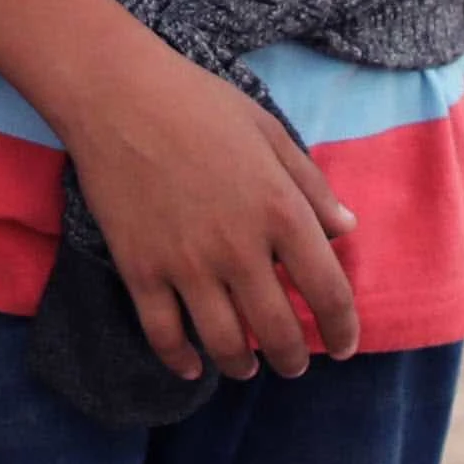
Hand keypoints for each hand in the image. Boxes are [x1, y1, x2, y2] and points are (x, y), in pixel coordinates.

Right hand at [58, 61, 360, 379]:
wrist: (118, 96)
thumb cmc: (200, 104)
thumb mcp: (271, 132)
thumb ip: (311, 186)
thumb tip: (346, 230)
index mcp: (280, 211)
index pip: (328, 292)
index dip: (343, 329)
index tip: (344, 345)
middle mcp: (239, 248)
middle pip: (278, 331)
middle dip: (294, 358)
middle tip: (295, 364)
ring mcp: (186, 264)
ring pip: (224, 343)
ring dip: (242, 366)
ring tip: (248, 368)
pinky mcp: (140, 270)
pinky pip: (164, 333)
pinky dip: (181, 360)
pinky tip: (193, 368)